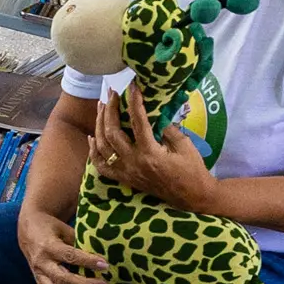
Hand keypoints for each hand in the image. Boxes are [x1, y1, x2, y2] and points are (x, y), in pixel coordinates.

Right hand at [12, 203, 113, 283]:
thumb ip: (80, 242)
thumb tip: (103, 254)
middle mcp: (41, 263)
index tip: (105, 265)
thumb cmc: (52, 228)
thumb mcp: (65, 229)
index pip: (69, 256)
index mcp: (48, 246)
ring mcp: (37, 275)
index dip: (88, 262)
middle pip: (62, 279)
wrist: (29, 232)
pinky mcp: (38, 283)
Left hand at [92, 92, 219, 213]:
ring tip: (102, 107)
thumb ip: (168, 128)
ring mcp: (126, 172)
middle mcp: (134, 163)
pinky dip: (94, 151)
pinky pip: (101, 166)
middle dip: (110, 110)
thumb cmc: (192, 169)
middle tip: (112, 94)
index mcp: (150, 153)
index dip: (134, 102)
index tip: (133, 86)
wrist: (191, 196)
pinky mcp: (124, 179)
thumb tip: (154, 112)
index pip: (138, 122)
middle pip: (112, 132)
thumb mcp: (185, 145)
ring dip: (99, 125)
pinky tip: (92, 137)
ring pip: (103, 147)